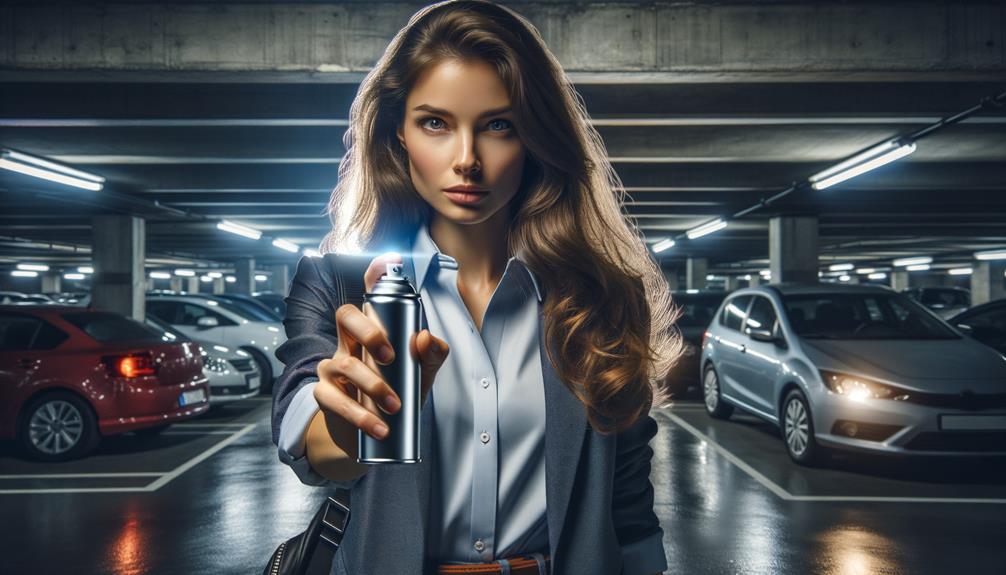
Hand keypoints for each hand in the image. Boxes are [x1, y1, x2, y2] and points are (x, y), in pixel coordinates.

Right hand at [314, 252, 448, 441]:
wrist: (370, 434)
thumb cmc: (395, 394)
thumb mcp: (421, 374)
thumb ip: (431, 355)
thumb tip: (424, 337)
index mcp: (372, 331)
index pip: (369, 296)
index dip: (376, 274)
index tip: (391, 260)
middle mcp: (348, 342)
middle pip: (345, 316)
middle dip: (368, 331)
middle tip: (390, 356)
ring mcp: (332, 366)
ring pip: (343, 363)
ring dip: (372, 385)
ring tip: (395, 405)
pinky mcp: (324, 394)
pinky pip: (335, 399)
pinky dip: (359, 415)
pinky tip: (378, 427)